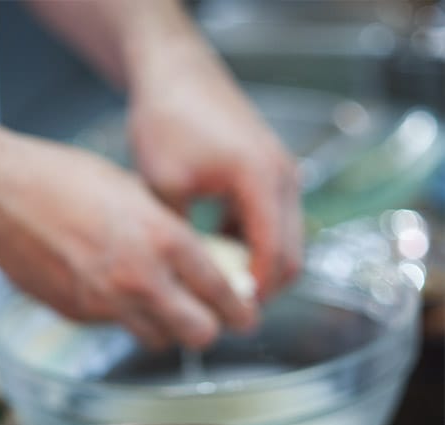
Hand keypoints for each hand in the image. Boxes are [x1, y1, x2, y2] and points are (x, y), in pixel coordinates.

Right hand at [0, 130, 255, 348]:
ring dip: (168, 330)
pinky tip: (116, 293)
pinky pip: (118, 329)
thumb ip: (168, 231)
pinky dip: (126, 319)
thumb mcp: (133, 191)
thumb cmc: (63, 180)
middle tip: (212, 321)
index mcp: (163, 238)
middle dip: (209, 329)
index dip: (241, 310)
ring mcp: (107, 303)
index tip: (246, 314)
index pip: (221, 292)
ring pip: (159, 340)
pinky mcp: (80, 316)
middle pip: (198, 333)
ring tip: (164, 309)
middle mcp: (140, 277)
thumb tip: (197, 260)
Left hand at [128, 40, 303, 303]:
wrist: (175, 72)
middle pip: (292, 255)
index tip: (232, 318)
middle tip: (230, 314)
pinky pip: (274, 221)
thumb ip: (181, 239)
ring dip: (259, 267)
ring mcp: (282, 173)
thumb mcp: (165, 187)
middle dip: (265, 289)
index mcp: (261, 180)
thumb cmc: (168, 121)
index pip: (274, 256)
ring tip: (222, 288)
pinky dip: (254, 244)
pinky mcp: (271, 172)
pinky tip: (217, 251)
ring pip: (286, 240)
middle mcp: (283, 177)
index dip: (256, 294)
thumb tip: (182, 287)